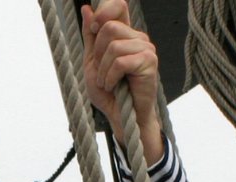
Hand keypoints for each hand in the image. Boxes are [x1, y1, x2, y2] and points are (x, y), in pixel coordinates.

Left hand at [82, 1, 164, 164]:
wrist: (120, 117)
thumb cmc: (109, 92)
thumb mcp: (92, 61)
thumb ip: (90, 36)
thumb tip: (86, 8)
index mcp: (125, 34)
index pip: (118, 5)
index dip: (102, 13)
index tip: (92, 29)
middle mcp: (138, 37)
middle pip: (109, 27)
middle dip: (98, 53)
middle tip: (102, 72)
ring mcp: (146, 48)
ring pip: (114, 45)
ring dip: (103, 70)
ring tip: (107, 83)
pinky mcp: (149, 62)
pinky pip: (121, 62)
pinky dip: (110, 76)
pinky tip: (113, 86)